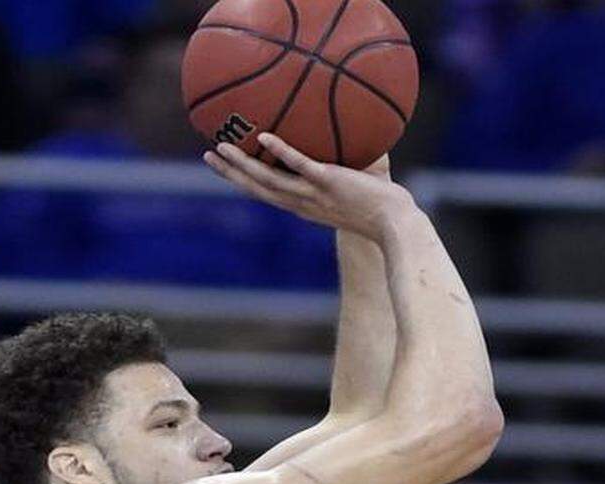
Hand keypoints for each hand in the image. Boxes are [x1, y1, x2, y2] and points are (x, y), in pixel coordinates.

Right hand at [204, 133, 416, 240]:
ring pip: (269, 180)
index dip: (244, 183)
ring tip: (221, 147)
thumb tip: (350, 143)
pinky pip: (300, 165)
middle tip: (208, 156)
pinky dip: (281, 152)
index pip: (268, 194)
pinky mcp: (329, 182)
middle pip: (257, 188)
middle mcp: (303, 203)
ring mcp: (314, 194)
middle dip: (231, 174)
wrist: (396, 225)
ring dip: (242, 164)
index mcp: (305, 207)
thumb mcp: (356, 192)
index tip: (227, 170)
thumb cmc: (383, 212)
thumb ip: (346, 173)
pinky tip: (264, 136)